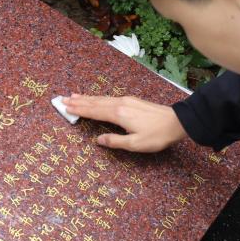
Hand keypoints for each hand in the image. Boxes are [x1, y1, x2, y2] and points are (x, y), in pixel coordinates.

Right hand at [62, 94, 186, 152]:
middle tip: (63, 99)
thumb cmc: (157, 135)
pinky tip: (97, 99)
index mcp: (119, 114)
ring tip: (74, 96)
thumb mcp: (135, 144)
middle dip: (78, 101)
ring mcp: (127, 100)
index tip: (65, 107)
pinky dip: (99, 98)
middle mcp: (121, 104)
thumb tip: (98, 140)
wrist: (177, 122)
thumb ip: (115, 142)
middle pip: (95, 102)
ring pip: (102, 98)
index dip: (79, 110)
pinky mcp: (133, 101)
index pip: (94, 111)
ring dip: (87, 98)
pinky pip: (110, 98)